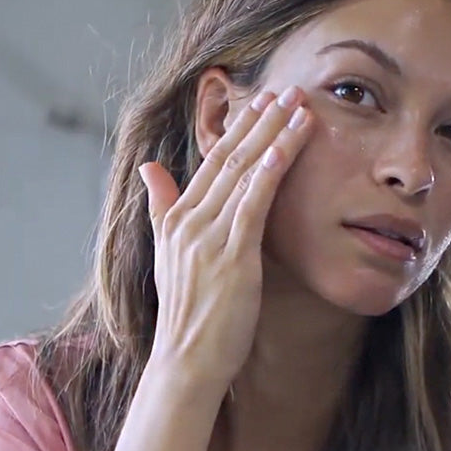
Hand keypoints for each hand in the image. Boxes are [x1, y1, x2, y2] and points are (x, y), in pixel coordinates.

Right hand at [138, 86, 311, 390]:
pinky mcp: (232, 257)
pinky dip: (268, 173)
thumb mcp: (168, 254)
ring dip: (274, 136)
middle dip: (261, 120)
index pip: (211, 161)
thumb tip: (149, 168)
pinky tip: (285, 147)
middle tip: (288, 90)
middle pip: (229, 158)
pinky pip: (252, 205)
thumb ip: (161, 207)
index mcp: (177, 219)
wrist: (187, 360)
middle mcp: (190, 221)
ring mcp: (210, 238)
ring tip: (300, 107)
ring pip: (244, 173)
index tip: (261, 101)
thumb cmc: (187, 313)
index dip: (237, 128)